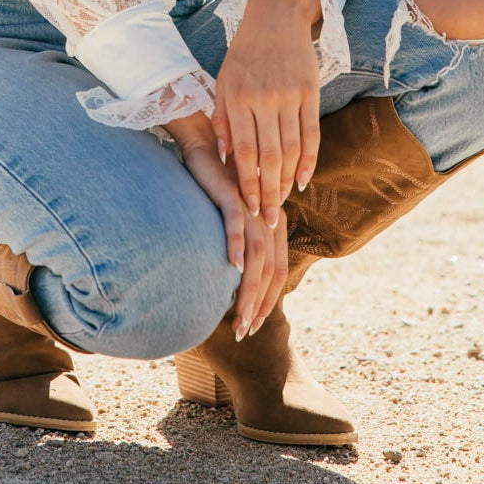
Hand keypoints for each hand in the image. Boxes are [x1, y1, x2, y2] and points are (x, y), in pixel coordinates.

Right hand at [172, 122, 288, 338]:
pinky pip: (235, 224)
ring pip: (257, 254)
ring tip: (239, 314)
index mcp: (274, 227)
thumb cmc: (216, 196)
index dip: (269, 301)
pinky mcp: (231, 195)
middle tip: (245, 330)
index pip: (278, 272)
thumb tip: (239, 289)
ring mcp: (251, 207)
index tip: (255, 325)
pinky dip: (235, 246)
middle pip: (270, 268)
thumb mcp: (236, 226)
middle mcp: (268, 218)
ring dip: (249, 288)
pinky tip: (231, 267)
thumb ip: (243, 251)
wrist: (206, 153)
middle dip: (259, 304)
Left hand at [212, 0, 322, 228]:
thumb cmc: (244, 52)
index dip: (247, 184)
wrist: (276, 16)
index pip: (243, 152)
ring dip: (287, 181)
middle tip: (269, 220)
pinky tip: (303, 179)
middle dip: (269, 193)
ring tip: (283, 204)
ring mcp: (289, 96)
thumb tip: (223, 158)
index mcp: (238, 98)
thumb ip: (221, 119)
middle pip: (269, 157)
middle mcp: (264, 100)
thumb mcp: (223, 81)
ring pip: (291, 149)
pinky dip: (309, 159)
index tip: (250, 209)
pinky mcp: (310, 92)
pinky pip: (311, 133)